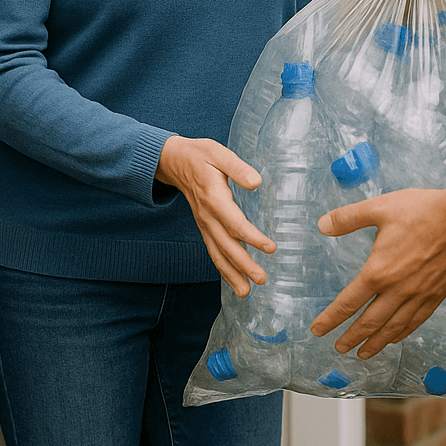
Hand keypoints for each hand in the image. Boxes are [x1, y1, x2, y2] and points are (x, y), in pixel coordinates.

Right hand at [156, 135, 273, 296]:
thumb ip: (238, 168)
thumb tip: (257, 182)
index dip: (253, 238)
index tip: (271, 248)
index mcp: (214, 197)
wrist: (174, 161)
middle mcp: (207, 216)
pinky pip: (213, 251)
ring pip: (217, 253)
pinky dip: (223, 268)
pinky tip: (234, 280)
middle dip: (243, 265)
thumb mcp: (219, 153)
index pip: (235, 223)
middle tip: (261, 279)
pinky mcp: (204, 227)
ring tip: (246, 292)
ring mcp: (204, 223)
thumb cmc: (200, 155)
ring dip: (231, 274)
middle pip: (226, 245)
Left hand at [309, 186, 445, 356]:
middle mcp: (398, 289)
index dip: (331, 319)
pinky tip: (396, 338)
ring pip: (393, 327)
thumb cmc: (425, 210)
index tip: (318, 330)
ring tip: (364, 353)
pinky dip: (402, 333)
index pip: (348, 302)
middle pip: (369, 322)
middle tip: (339, 348)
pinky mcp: (437, 294)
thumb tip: (322, 225)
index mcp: (379, 270)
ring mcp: (419, 295)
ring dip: (375, 343)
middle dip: (351, 338)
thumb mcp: (381, 207)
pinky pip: (416, 321)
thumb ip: (349, 218)